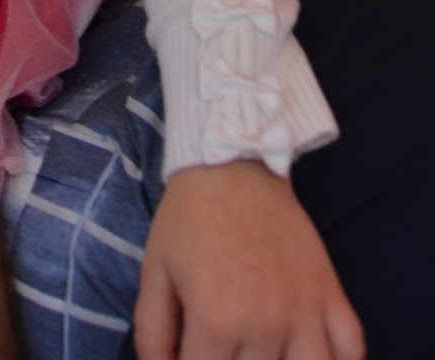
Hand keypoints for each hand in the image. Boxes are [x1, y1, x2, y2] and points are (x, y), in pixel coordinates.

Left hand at [134, 161, 364, 359]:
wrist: (232, 163)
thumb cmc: (189, 217)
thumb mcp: (155, 269)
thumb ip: (152, 330)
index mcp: (216, 319)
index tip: (193, 351)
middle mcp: (265, 323)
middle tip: (225, 345)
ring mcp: (304, 310)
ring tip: (265, 353)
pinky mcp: (330, 293)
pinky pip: (350, 349)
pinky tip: (309, 351)